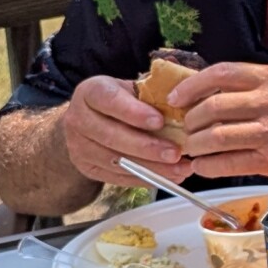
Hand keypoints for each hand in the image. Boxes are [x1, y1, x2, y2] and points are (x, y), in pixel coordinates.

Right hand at [61, 73, 188, 184]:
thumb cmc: (120, 101)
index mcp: (90, 92)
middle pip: (112, 136)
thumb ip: (153, 92)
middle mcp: (78, 119)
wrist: (87, 121)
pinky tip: (169, 176)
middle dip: (147, 147)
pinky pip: (118, 177)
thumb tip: (189, 97)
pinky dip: (146, 179)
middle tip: (177, 153)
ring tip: (181, 169)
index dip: (134, 112)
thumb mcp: (131, 89)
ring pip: (116, 161)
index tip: (160, 121)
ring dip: (152, 168)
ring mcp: (79, 147)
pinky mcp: (87, 168)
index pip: (109, 101)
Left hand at [171, 62, 267, 179]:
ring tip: (192, 149)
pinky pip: (228, 163)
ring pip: (216, 137)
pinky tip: (203, 165)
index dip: (191, 86)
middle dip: (190, 122)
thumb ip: (251, 86)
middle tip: (186, 130)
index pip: (221, 74)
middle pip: (213, 108)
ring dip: (195, 146)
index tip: (176, 98)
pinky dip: (208, 166)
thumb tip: (203, 93)